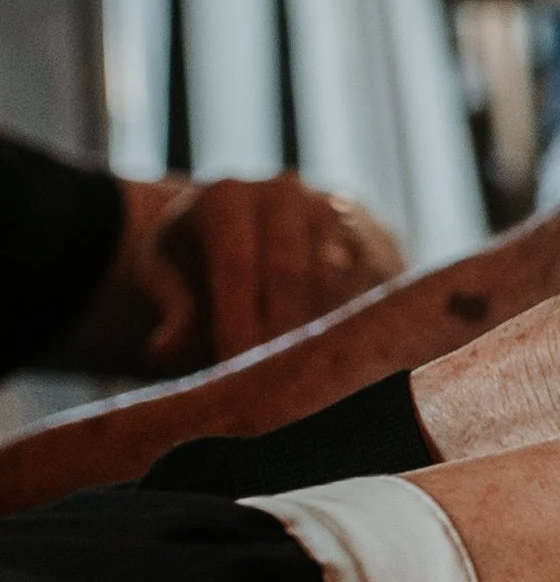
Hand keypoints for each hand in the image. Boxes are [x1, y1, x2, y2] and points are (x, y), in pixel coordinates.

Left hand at [78, 174, 405, 372]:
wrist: (255, 226)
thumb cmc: (202, 260)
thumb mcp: (171, 277)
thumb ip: (175, 312)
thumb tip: (165, 351)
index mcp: (226, 197)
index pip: (235, 267)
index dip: (237, 323)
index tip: (237, 373)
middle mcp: (284, 192)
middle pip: (290, 275)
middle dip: (282, 336)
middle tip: (274, 389)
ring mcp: (333, 208)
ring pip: (337, 280)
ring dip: (323, 334)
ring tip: (307, 380)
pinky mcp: (373, 234)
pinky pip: (374, 285)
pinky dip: (358, 324)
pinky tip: (340, 359)